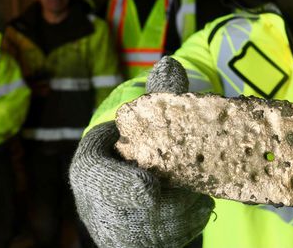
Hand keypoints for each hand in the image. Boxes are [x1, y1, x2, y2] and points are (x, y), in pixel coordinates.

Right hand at [69, 57, 214, 247]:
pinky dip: (184, 230)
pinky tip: (198, 210)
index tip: (149, 187)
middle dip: (168, 206)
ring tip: (202, 198)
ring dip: (182, 219)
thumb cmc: (136, 143)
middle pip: (129, 215)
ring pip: (148, 236)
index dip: (123, 186)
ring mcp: (110, 231)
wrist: (128, 178)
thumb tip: (170, 63)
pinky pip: (160, 245)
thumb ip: (158, 95)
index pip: (99, 180)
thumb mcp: (143, 117)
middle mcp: (93, 205)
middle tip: (198, 193)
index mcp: (89, 167)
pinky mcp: (128, 246)